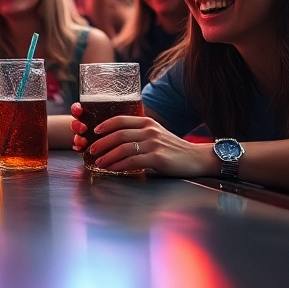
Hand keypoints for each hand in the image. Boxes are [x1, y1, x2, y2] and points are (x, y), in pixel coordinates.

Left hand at [68, 102, 219, 176]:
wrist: (196, 158)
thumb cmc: (173, 148)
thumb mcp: (156, 134)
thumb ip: (139, 133)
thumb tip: (117, 138)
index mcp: (147, 122)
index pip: (121, 119)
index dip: (105, 124)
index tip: (95, 131)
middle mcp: (149, 131)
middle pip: (119, 134)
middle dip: (102, 142)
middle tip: (92, 149)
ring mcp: (153, 144)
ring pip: (123, 148)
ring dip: (108, 156)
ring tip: (99, 161)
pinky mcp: (157, 158)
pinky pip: (132, 161)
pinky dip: (118, 165)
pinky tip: (112, 168)